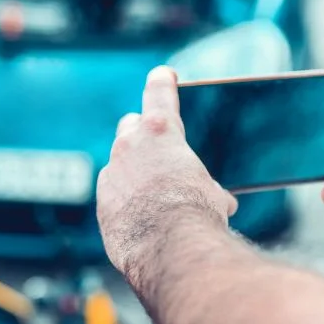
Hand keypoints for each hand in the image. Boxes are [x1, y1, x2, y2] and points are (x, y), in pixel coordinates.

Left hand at [97, 66, 237, 282]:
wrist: (168, 248)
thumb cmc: (196, 214)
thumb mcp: (212, 194)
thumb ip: (208, 187)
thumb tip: (222, 202)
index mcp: (160, 131)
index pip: (158, 92)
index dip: (162, 81)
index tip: (163, 75)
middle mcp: (129, 145)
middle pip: (130, 125)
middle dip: (141, 133)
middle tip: (153, 146)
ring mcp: (111, 173)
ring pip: (119, 163)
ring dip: (132, 171)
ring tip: (151, 193)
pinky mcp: (102, 202)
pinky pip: (112, 194)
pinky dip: (124, 200)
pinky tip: (139, 216)